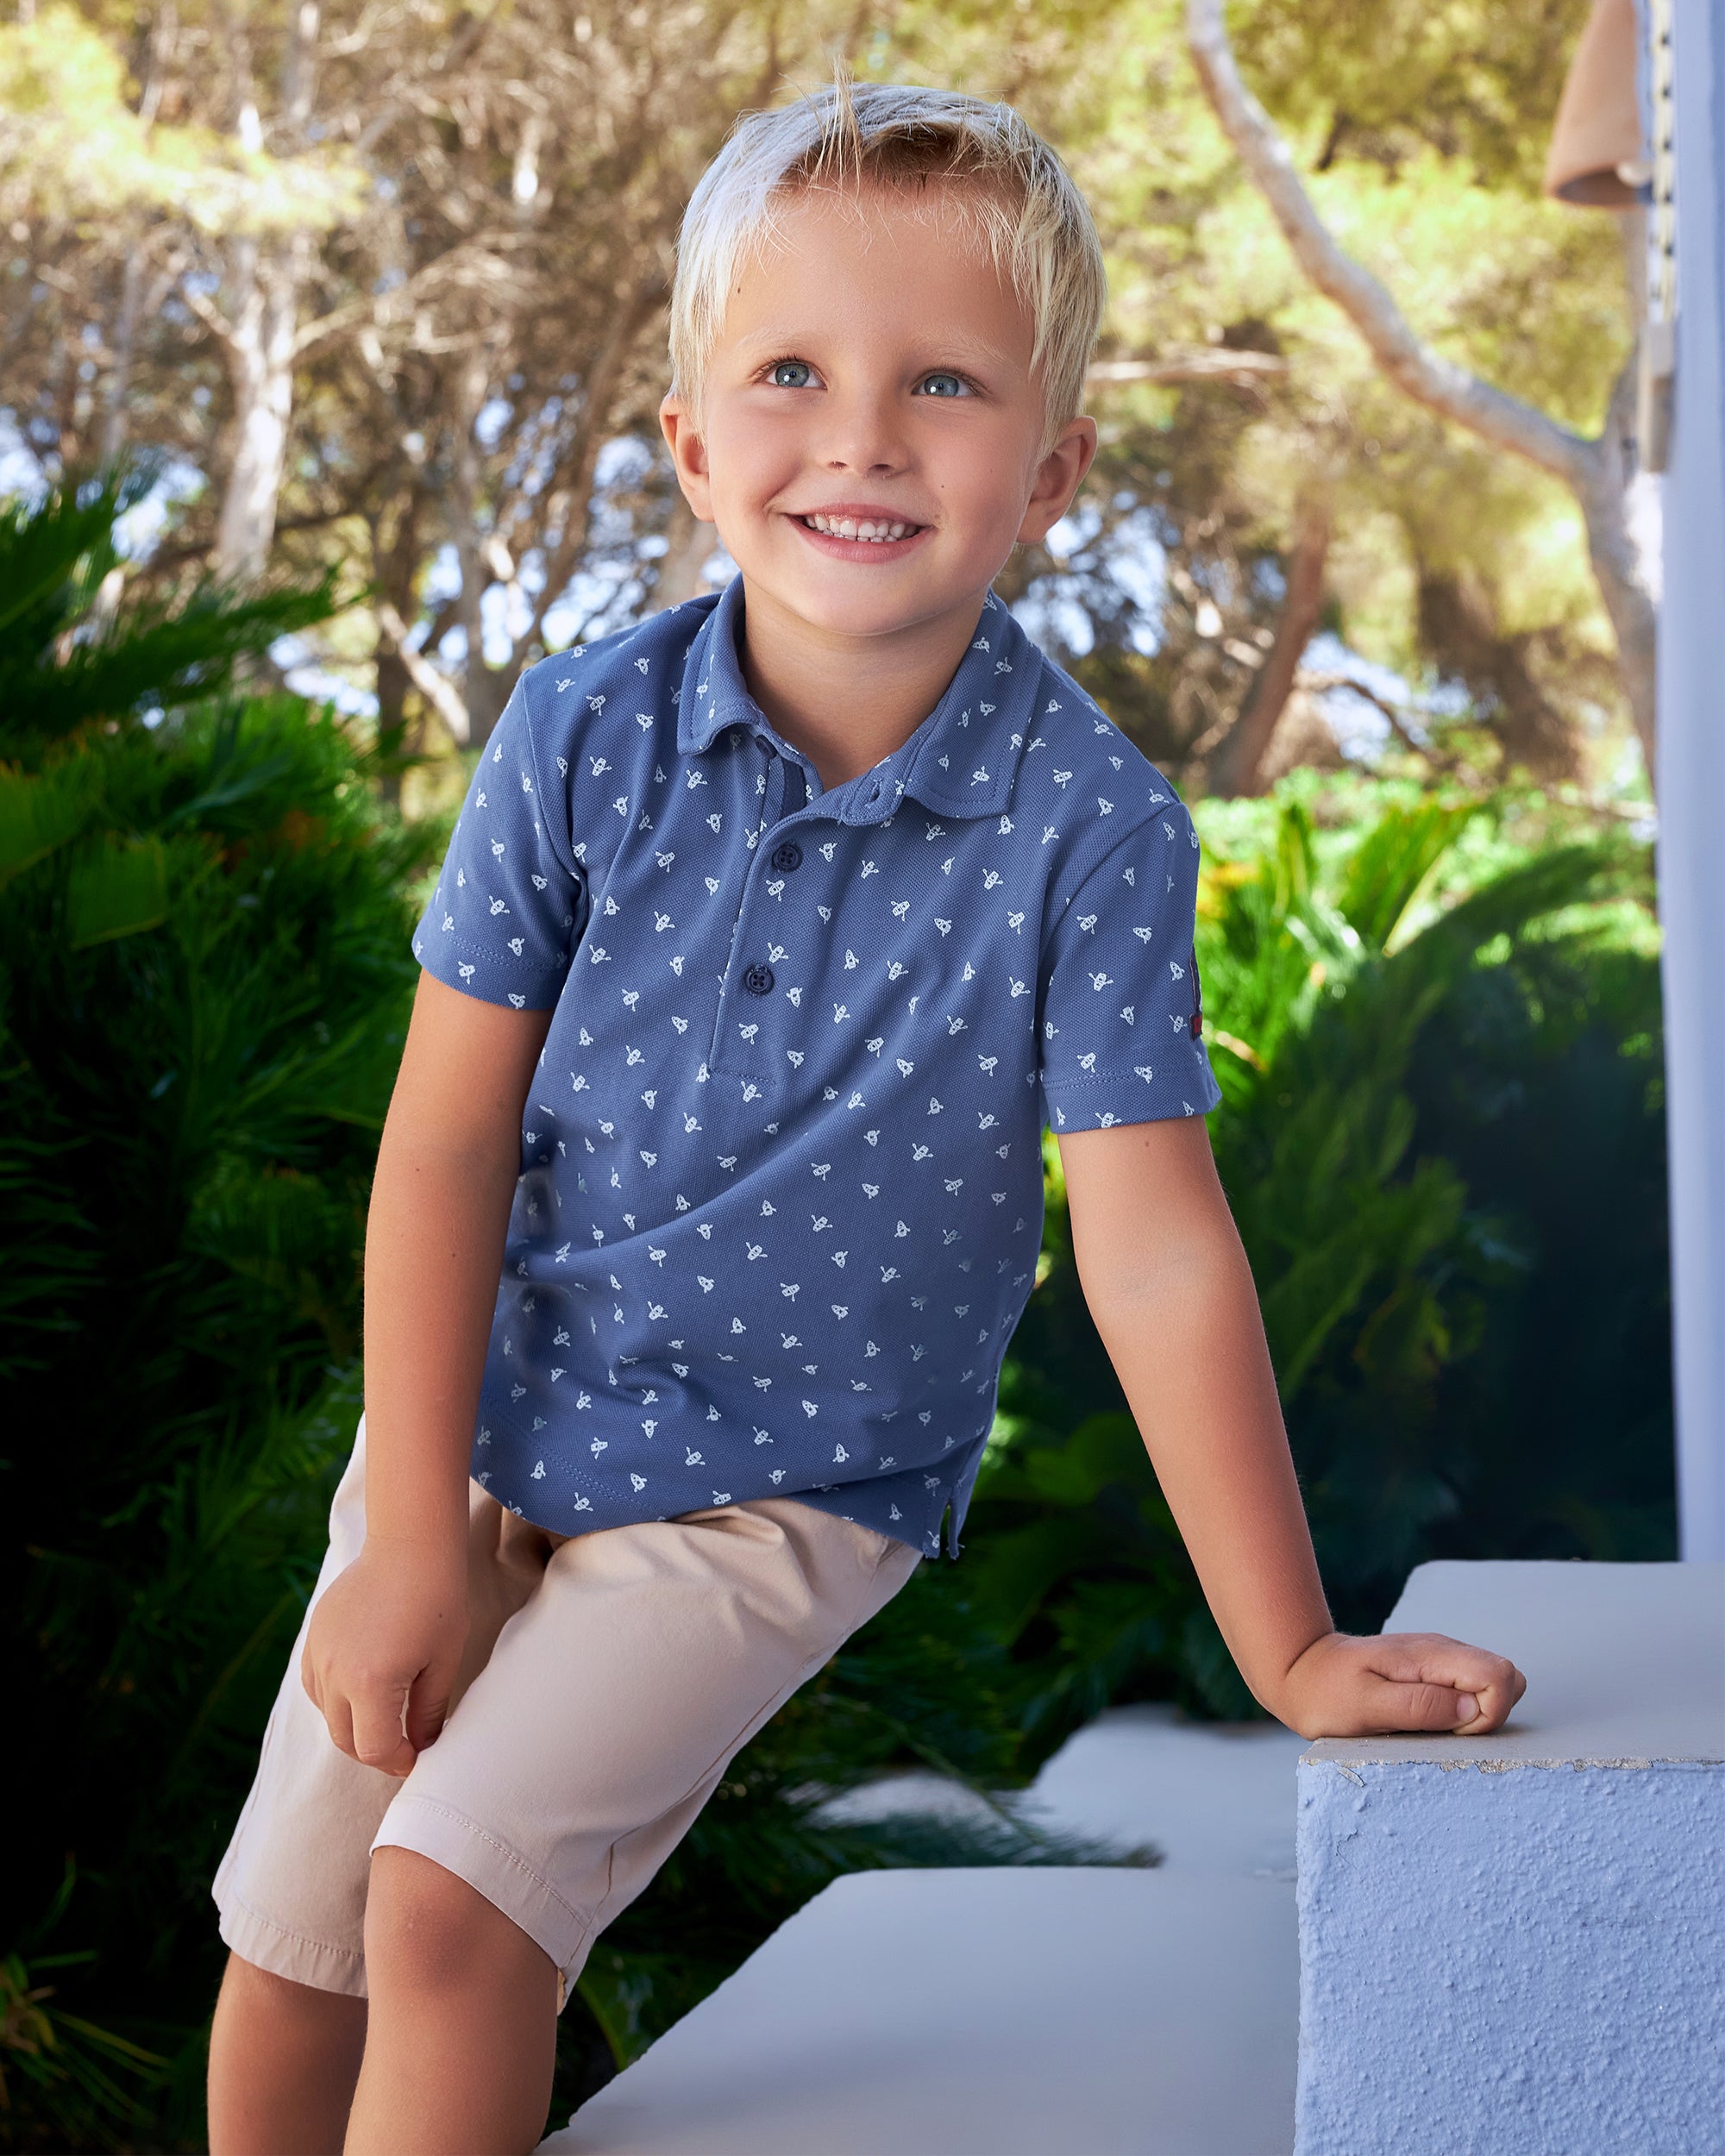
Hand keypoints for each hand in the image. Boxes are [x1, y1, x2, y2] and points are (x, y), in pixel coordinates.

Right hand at [301, 1539, 468, 1777]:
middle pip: (346, 1740)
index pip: (375, 1749)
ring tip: (387, 1717)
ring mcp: (318, 1655)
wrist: (409, 1545)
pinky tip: (362, 1690)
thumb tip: (422, 1748)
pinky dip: (336, 1700)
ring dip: (355, 1726)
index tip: (417, 1755)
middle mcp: (334, 1674)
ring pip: (328, 1716)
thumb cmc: (437, 1600)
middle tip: (405, 1745)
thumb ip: (428, 1713)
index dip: (399, 1761)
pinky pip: (316, 1687)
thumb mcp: (442, 1663)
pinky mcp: (313, 1639)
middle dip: (376, 1750)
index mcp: (369, 1684)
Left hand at [1275, 1630, 1526, 1740]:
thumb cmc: (1327, 1695)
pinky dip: (1465, 1714)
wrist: (1300, 1672)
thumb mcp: (1366, 1705)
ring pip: (1495, 1686)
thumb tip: (1473, 1709)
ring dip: (1478, 1717)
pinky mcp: (1435, 1674)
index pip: (1500, 1675)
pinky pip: (1473, 1692)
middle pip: (1508, 1678)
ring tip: (1431, 1729)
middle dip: (1491, 1716)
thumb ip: (1419, 1705)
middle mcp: (1443, 1653)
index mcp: (1431, 1656)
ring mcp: (1441, 1662)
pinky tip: (1428, 1723)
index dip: (1488, 1715)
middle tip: (1441, 1733)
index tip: (1449, 1731)